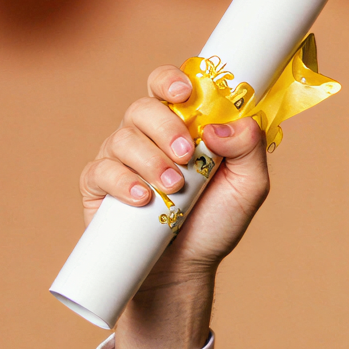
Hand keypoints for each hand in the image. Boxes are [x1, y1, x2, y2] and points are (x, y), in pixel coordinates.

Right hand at [78, 64, 271, 348]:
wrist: (184, 268)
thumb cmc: (215, 222)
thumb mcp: (248, 187)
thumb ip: (250, 149)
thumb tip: (222, 125)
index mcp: (183, 125)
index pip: (169, 86)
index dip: (173, 80)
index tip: (185, 93)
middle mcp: (148, 135)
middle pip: (144, 107)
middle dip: (166, 128)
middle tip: (188, 156)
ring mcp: (121, 157)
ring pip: (124, 137)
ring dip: (152, 161)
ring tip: (174, 188)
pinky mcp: (99, 184)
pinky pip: (101, 170)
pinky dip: (122, 181)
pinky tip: (142, 198)